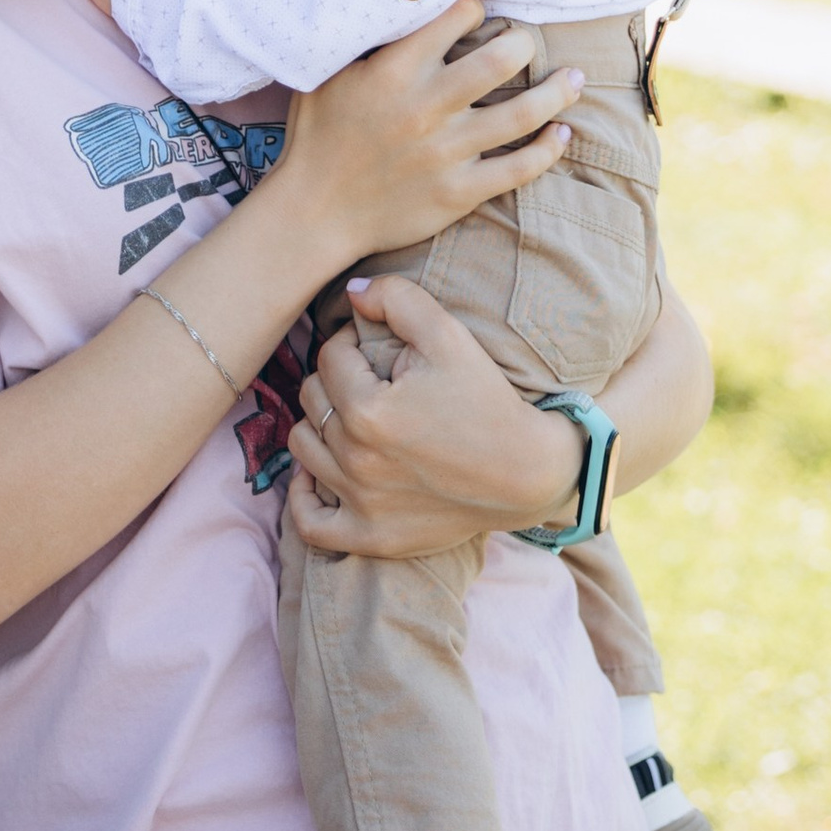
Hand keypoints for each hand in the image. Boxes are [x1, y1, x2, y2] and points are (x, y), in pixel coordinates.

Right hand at [275, 4, 579, 263]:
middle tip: (530, 40)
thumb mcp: (328, 72)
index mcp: (395, 70)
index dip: (474, 8)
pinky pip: (518, 168)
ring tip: (575, 78)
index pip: (455, 19)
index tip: (480, 10)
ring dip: (557, 92)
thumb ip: (367, 38)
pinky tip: (562, 133)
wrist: (315, 211)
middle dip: (525, 42)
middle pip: (500, 61)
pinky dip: (547, 150)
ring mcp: (448, 152)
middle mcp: (427, 107)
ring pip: (521, 114)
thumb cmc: (319, 134)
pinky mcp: (459, 192)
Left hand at [285, 276, 582, 560]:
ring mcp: (360, 504)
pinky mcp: (371, 537)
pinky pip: (309, 523)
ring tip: (353, 416)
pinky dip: (303, 497)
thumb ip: (397, 298)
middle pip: (312, 398)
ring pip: (302, 447)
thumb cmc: (488, 400)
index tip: (379, 348)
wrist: (528, 473)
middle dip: (337, 379)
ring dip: (320, 424)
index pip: (330, 356)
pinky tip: (319, 472)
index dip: (352, 342)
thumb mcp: (450, 335)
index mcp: (368, 411)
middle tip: (374, 379)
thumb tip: (352, 293)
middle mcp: (356, 461)